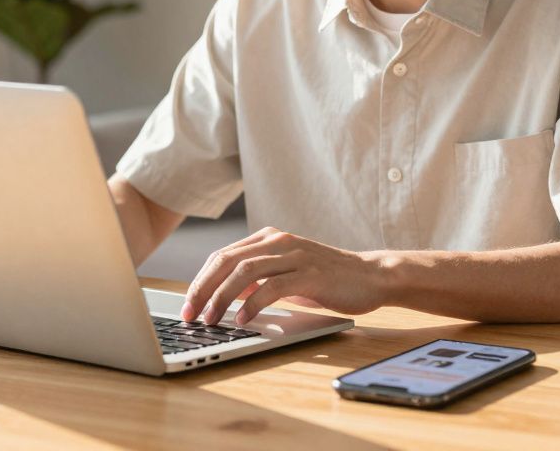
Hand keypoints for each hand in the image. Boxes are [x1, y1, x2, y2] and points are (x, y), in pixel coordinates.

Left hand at [180, 226, 389, 324]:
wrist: (371, 276)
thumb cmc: (327, 279)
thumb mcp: (286, 275)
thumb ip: (258, 280)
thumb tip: (225, 295)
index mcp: (268, 238)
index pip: (222, 256)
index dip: (200, 280)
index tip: (188, 304)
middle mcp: (278, 241)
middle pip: (227, 261)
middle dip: (203, 289)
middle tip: (191, 314)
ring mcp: (294, 255)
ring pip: (245, 272)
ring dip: (222, 298)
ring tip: (212, 320)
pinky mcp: (310, 273)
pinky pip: (272, 287)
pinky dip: (253, 304)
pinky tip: (243, 320)